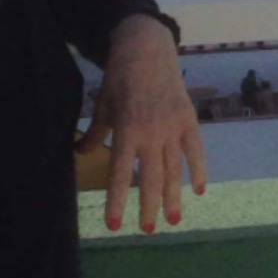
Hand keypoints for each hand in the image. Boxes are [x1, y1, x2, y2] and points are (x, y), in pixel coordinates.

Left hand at [75, 14, 206, 232]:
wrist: (147, 48)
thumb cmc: (120, 76)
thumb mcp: (103, 104)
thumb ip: (95, 133)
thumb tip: (79, 153)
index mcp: (127, 129)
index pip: (120, 173)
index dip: (116, 201)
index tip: (114, 225)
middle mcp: (151, 132)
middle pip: (150, 177)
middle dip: (148, 206)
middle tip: (146, 230)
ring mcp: (173, 127)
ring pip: (174, 169)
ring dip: (173, 196)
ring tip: (172, 220)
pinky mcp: (189, 120)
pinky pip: (195, 151)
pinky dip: (198, 170)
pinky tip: (198, 191)